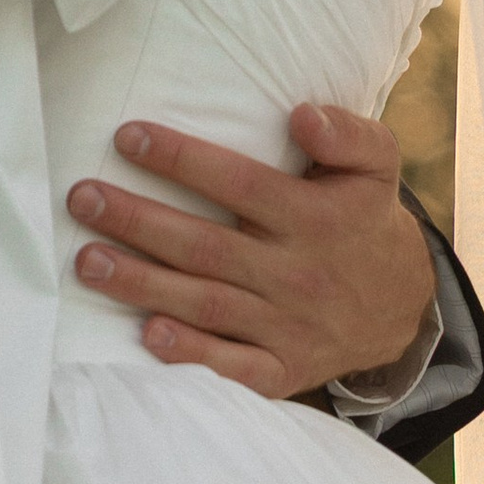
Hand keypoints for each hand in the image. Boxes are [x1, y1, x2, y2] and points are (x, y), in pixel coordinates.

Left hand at [66, 105, 434, 399]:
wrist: (401, 308)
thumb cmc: (365, 220)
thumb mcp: (378, 165)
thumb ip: (347, 133)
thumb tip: (300, 114)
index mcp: (316, 218)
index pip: (240, 183)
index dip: (182, 161)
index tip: (126, 136)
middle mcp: (298, 273)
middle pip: (206, 246)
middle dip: (138, 221)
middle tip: (82, 198)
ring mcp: (287, 326)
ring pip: (206, 304)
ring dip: (142, 284)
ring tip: (87, 261)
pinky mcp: (281, 369)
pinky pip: (231, 366)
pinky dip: (191, 354)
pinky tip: (146, 334)